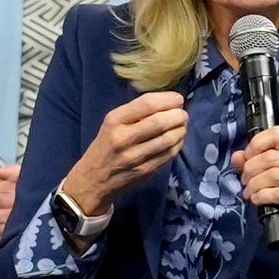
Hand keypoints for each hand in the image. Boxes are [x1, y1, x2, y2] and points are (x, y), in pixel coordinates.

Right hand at [60, 92, 188, 211]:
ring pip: (168, 139)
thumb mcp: (111, 124)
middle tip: (183, 114)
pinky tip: (177, 139)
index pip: (147, 104)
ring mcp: (135, 157)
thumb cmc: (105, 146)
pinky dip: (178, 143)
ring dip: (181, 129)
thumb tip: (167, 102)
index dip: (168, 99)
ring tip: (182, 125)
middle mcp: (124, 138)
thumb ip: (135, 112)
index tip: (178, 99)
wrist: (94, 180)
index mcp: (114, 121)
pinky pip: (169, 154)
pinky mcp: (145, 171)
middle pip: (160, 122)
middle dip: (178, 115)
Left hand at [235, 123, 278, 222]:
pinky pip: (278, 194)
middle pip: (271, 157)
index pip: (278, 133)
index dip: (257, 143)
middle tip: (244, 180)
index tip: (247, 157)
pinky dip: (262, 196)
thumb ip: (250, 162)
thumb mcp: (266, 174)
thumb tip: (237, 157)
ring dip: (254, 184)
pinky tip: (256, 199)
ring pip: (274, 175)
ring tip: (248, 192)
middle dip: (250, 169)